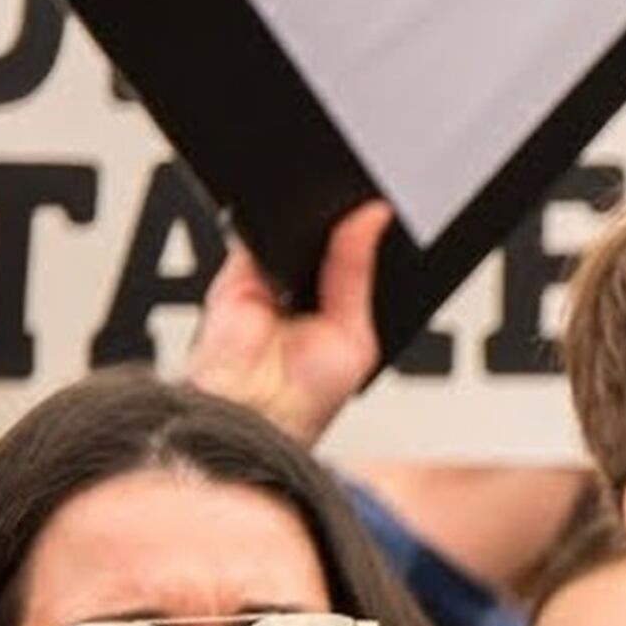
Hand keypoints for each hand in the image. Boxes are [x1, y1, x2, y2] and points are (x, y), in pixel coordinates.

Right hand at [188, 202, 389, 445]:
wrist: (253, 413)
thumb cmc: (305, 399)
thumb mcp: (355, 333)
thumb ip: (355, 272)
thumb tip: (372, 219)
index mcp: (338, 311)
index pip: (357, 261)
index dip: (371, 237)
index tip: (390, 214)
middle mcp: (302, 294)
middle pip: (326, 243)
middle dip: (343, 227)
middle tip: (367, 212)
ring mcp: (267, 282)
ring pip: (293, 232)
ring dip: (312, 224)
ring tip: (337, 223)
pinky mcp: (236, 274)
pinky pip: (257, 234)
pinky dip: (276, 225)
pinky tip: (299, 228)